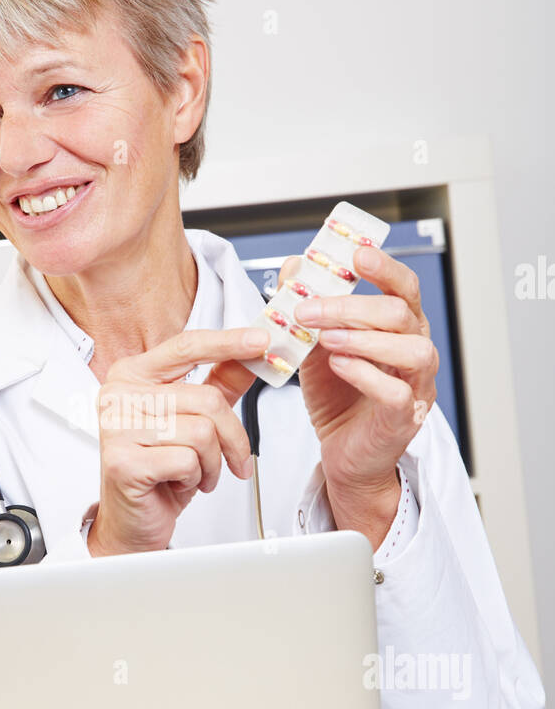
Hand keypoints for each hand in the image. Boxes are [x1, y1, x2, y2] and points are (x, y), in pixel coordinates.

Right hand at [87, 327, 270, 556]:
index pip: (186, 346)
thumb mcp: (195, 421)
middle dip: (233, 437)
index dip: (228, 342)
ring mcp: (116, 427)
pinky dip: (196, 478)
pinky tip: (178, 483)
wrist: (132, 521)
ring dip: (212, 462)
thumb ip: (221, 383)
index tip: (262, 340)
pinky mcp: (122, 460)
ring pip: (201, 433)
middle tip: (235, 459)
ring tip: (197, 473)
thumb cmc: (160, 470)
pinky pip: (187, 460)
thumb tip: (253, 355)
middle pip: (206, 399)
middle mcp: (119, 395)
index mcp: (133, 375)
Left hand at [279, 245, 437, 540]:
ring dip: (365, 338)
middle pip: (402, 314)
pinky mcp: (404, 419)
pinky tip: (338, 365)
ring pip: (413, 350)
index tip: (356, 254)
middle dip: (352, 306)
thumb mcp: (315, 348)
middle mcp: (415, 352)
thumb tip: (292, 267)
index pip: (404, 288)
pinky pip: (396, 392)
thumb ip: (309, 310)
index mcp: (399, 329)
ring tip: (325, 339)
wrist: (342, 454)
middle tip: (309, 309)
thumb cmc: (337, 398)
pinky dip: (366, 374)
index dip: (385, 267)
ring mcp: (415, 387)